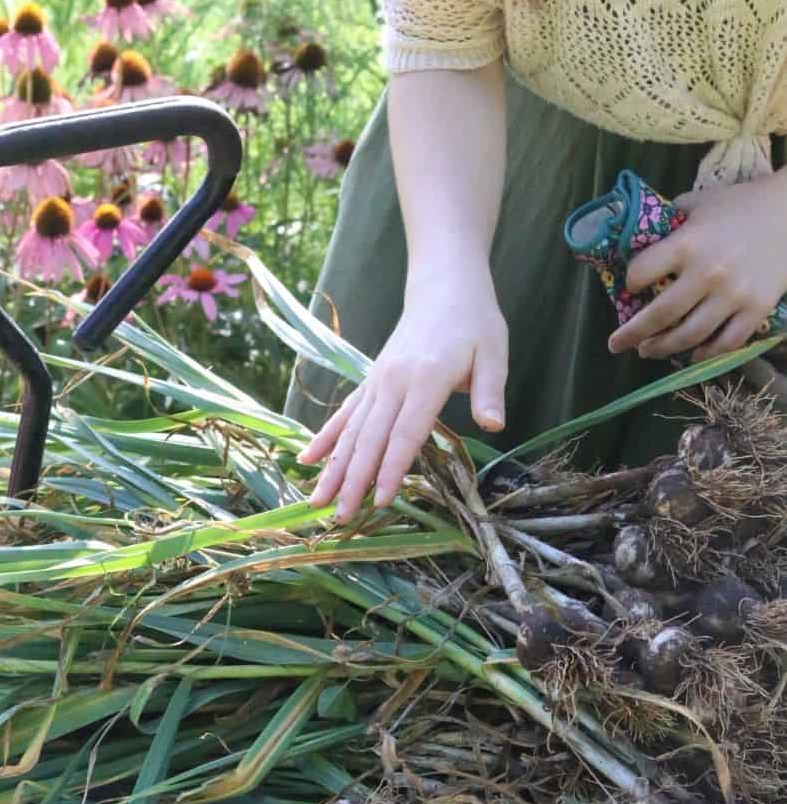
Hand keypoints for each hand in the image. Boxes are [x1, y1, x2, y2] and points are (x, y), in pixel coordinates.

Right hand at [297, 260, 507, 523]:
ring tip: (317, 501)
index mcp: (426, 379)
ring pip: (351, 431)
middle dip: (354, 481)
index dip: (392, 468)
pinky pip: (345, 413)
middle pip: (370, 439)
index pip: (405, 432)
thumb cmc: (474, 322)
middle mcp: (393, 382)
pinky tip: (308, 460)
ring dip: (334, 468)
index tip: (381, 501)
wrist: (443, 286)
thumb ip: (489, 390)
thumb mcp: (493, 352)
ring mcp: (378, 381)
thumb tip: (494, 424)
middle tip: (341, 518)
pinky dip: (326, 438)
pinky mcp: (371, 380)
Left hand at [607, 171, 786, 361]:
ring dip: (663, 348)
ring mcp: (733, 294)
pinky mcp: (756, 308)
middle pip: (660, 315)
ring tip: (647, 351)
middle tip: (617, 344)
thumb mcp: (697, 202)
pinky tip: (692, 355)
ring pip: (689, 335)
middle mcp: (707, 273)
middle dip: (632, 334)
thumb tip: (638, 237)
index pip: (642, 272)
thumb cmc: (739, 204)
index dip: (629, 281)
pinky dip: (706, 354)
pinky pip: (726, 342)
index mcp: (687, 243)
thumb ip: (668, 220)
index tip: (628, 287)